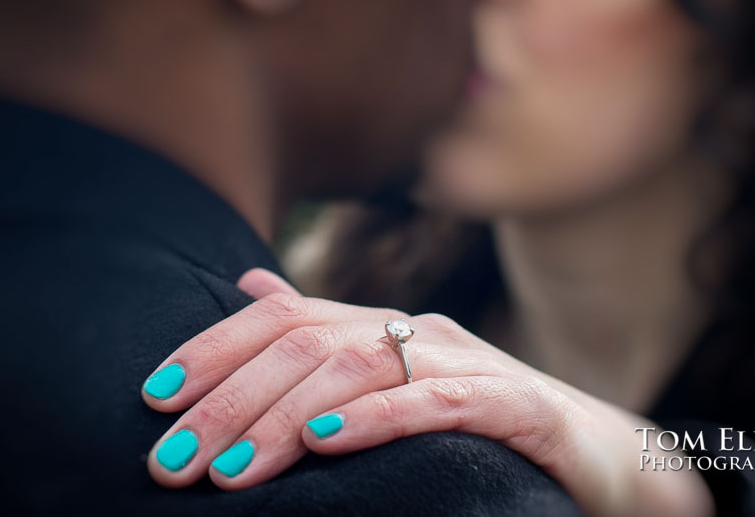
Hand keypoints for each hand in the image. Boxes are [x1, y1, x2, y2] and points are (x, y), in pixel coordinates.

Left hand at [140, 269, 712, 516]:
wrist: (601, 455)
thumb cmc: (483, 422)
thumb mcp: (394, 377)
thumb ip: (326, 336)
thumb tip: (252, 286)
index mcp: (381, 324)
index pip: (281, 316)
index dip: (212, 349)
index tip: (152, 397)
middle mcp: (414, 328)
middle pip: (305, 343)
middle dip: (228, 399)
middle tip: (170, 457)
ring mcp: (464, 360)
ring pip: (358, 367)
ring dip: (282, 417)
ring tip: (226, 468)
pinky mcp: (511, 403)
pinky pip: (436, 401)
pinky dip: (374, 418)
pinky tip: (322, 443)